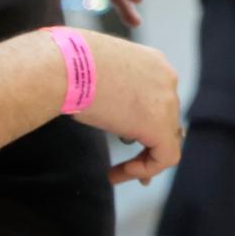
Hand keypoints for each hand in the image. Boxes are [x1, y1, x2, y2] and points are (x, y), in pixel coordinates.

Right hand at [73, 31, 182, 184]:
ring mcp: (168, 101)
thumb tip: (114, 112)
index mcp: (154, 62)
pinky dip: (145, 170)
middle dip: (148, 145)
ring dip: (142, 161)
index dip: (147, 124)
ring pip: (167, 140)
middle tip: (128, 166)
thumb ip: (116, 90)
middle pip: (167, 120)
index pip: (161, 100)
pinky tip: (117, 173)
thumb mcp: (101, 74)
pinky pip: (165, 157)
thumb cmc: (71, 67)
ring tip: (116, 173)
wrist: (66, 67)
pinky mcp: (160, 126)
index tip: (127, 140)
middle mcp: (166, 78)